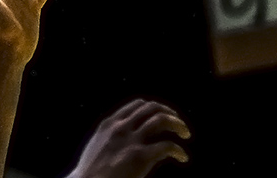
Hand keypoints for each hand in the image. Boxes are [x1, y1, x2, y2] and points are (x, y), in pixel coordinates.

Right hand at [68, 99, 190, 177]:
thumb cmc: (90, 175)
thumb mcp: (97, 147)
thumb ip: (111, 139)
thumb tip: (123, 143)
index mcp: (110, 124)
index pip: (137, 105)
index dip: (153, 108)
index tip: (163, 116)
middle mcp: (121, 127)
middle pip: (151, 107)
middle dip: (168, 113)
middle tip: (178, 123)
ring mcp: (131, 141)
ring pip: (161, 119)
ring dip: (177, 124)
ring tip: (185, 134)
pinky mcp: (140, 157)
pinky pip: (166, 146)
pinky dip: (178, 150)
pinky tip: (182, 157)